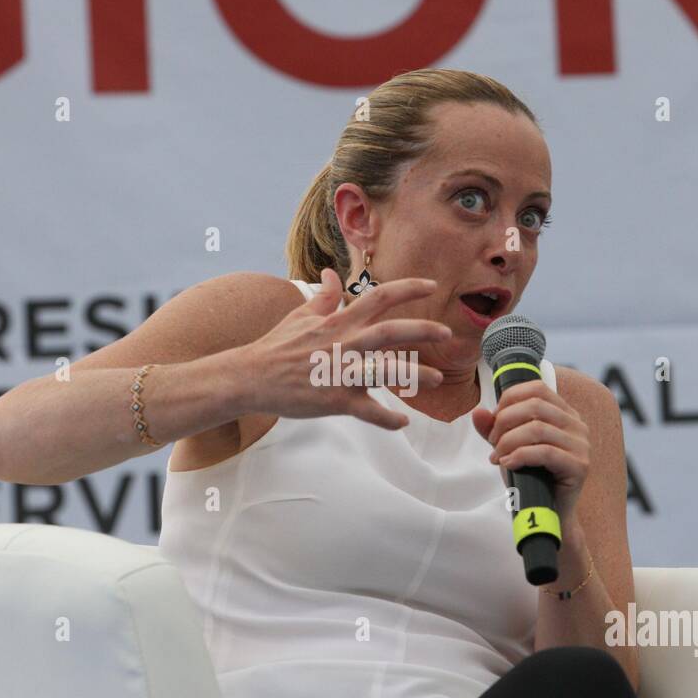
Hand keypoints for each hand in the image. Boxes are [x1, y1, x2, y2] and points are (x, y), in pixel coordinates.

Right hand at [235, 267, 450, 429]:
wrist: (251, 376)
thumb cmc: (277, 346)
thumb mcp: (300, 315)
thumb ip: (323, 296)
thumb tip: (330, 274)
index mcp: (339, 322)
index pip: (379, 296)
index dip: (408, 288)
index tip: (431, 286)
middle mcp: (344, 344)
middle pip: (391, 331)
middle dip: (422, 329)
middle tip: (447, 332)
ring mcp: (340, 373)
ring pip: (384, 371)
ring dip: (413, 375)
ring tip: (437, 379)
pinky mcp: (334, 400)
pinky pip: (367, 412)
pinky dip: (386, 419)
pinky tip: (402, 423)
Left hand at [470, 379, 590, 524]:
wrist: (548, 512)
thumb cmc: (530, 477)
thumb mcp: (508, 447)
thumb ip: (493, 429)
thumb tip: (478, 412)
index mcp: (564, 413)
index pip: (537, 389)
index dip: (509, 400)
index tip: (494, 422)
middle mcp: (577, 425)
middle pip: (534, 406)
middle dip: (505, 422)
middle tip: (493, 442)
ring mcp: (581, 445)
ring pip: (537, 429)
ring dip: (508, 442)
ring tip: (497, 456)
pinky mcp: (580, 466)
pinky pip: (545, 452)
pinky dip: (520, 456)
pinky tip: (508, 464)